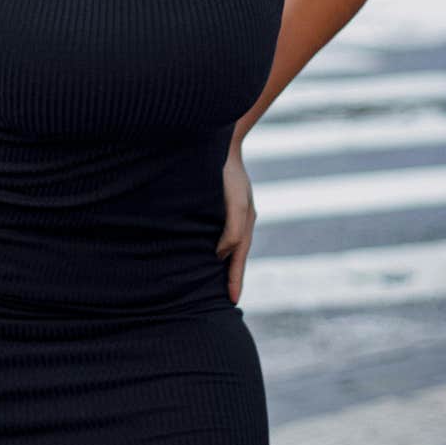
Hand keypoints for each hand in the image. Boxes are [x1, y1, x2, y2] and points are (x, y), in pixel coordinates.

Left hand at [216, 145, 256, 304]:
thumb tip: (219, 255)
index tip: (231, 302)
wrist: (220, 142)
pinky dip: (210, 245)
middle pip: (233, 255)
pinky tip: (200, 251)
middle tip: (224, 300)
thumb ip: (231, 231)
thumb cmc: (229, 172)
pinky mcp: (215, 205)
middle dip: (230, 276)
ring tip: (210, 282)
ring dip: (219, 262)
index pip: (239, 258)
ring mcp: (227, 213)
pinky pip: (213, 231)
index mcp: (245, 222)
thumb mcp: (235, 202)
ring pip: (223, 244)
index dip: (234, 280)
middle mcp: (237, 220)